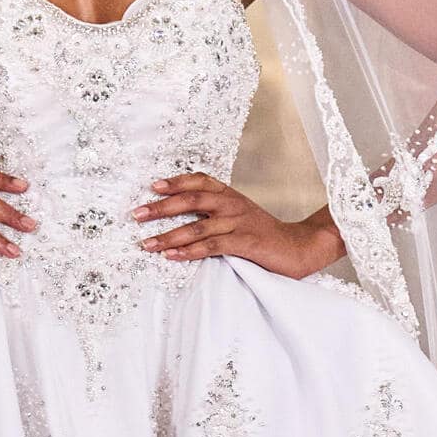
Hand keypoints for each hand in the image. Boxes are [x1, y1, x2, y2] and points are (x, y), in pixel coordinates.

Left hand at [133, 177, 344, 279]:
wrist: (300, 247)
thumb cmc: (264, 235)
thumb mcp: (240, 216)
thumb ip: (216, 213)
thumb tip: (182, 218)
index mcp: (230, 196)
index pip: (199, 181)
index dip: (175, 182)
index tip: (152, 187)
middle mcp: (233, 204)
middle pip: (192, 199)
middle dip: (161, 207)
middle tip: (137, 214)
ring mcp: (239, 223)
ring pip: (197, 225)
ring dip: (168, 235)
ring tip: (147, 243)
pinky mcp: (245, 243)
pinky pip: (211, 246)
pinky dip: (189, 251)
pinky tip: (173, 256)